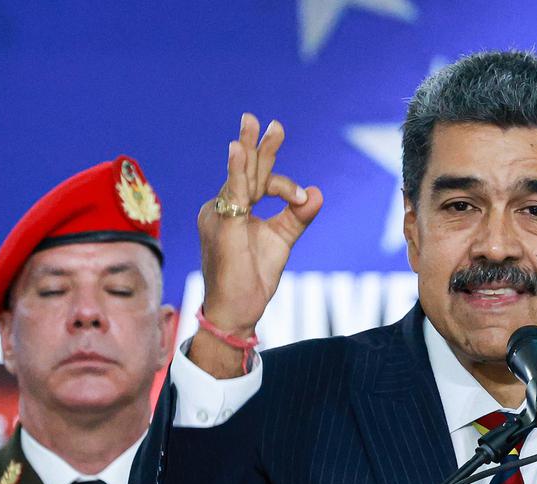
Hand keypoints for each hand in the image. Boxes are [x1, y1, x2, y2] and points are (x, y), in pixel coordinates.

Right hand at [189, 113, 322, 377]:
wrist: (238, 310)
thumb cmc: (252, 277)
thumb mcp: (282, 239)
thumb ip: (298, 215)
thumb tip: (317, 191)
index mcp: (237, 209)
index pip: (258, 182)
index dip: (283, 183)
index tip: (300, 197)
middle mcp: (223, 207)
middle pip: (246, 171)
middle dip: (258, 145)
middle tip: (266, 120)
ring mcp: (220, 215)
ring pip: (241, 178)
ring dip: (249, 150)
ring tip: (252, 122)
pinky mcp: (223, 225)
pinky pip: (232, 193)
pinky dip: (237, 171)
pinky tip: (239, 149)